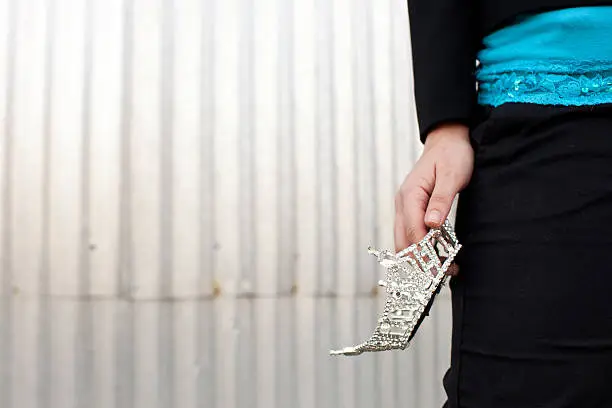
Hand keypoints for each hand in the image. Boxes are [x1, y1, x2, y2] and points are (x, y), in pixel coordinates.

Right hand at [394, 124, 473, 274]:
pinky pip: (411, 233)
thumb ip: (441, 200)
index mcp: (410, 195)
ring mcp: (405, 207)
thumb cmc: (452, 155)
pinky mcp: (412, 209)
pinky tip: (437, 257)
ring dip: (420, 258)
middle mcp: (403, 203)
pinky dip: (421, 248)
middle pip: (403, 240)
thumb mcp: (452, 175)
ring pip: (405, 240)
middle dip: (419, 262)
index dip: (424, 252)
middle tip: (438, 280)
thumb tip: (431, 225)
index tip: (439, 270)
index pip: (413, 231)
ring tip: (442, 272)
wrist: (448, 139)